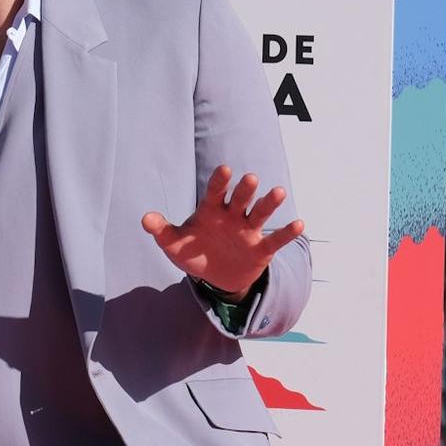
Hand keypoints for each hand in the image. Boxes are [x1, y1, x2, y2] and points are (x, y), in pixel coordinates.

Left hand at [143, 165, 304, 298]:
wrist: (214, 277)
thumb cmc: (193, 252)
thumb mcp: (173, 244)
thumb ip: (161, 230)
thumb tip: (145, 219)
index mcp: (210, 211)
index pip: (215, 193)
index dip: (220, 182)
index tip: (225, 169)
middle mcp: (232, 217)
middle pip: (240, 199)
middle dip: (244, 190)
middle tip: (250, 178)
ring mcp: (248, 232)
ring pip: (259, 214)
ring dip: (268, 203)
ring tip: (278, 192)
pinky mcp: (261, 249)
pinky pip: (275, 240)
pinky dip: (286, 233)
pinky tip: (299, 223)